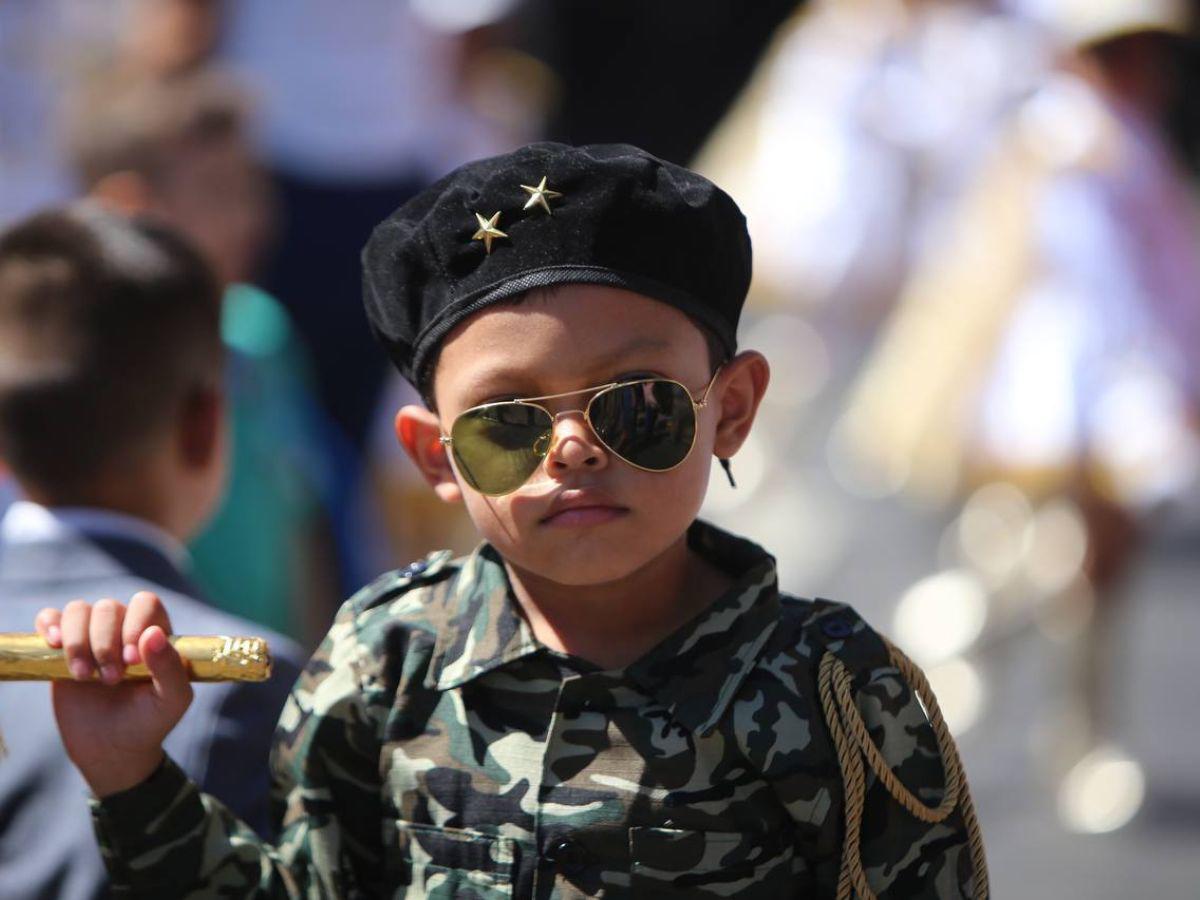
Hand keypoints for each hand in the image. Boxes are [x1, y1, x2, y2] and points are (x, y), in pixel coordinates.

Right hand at [34, 591, 193, 797]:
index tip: (131, 661)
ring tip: (84, 677)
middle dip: (105, 644)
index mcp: (154, 633)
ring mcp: (91, 636)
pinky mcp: (61, 649)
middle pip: (108, 608)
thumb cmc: (148, 721)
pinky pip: (50, 617)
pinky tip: (54, 644)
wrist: (112, 749)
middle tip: (111, 680)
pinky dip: (49, 624)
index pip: (145, 603)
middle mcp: (123, 628)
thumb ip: (171, 668)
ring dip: (78, 642)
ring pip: (78, 610)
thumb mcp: (171, 700)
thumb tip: (154, 634)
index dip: (135, 625)